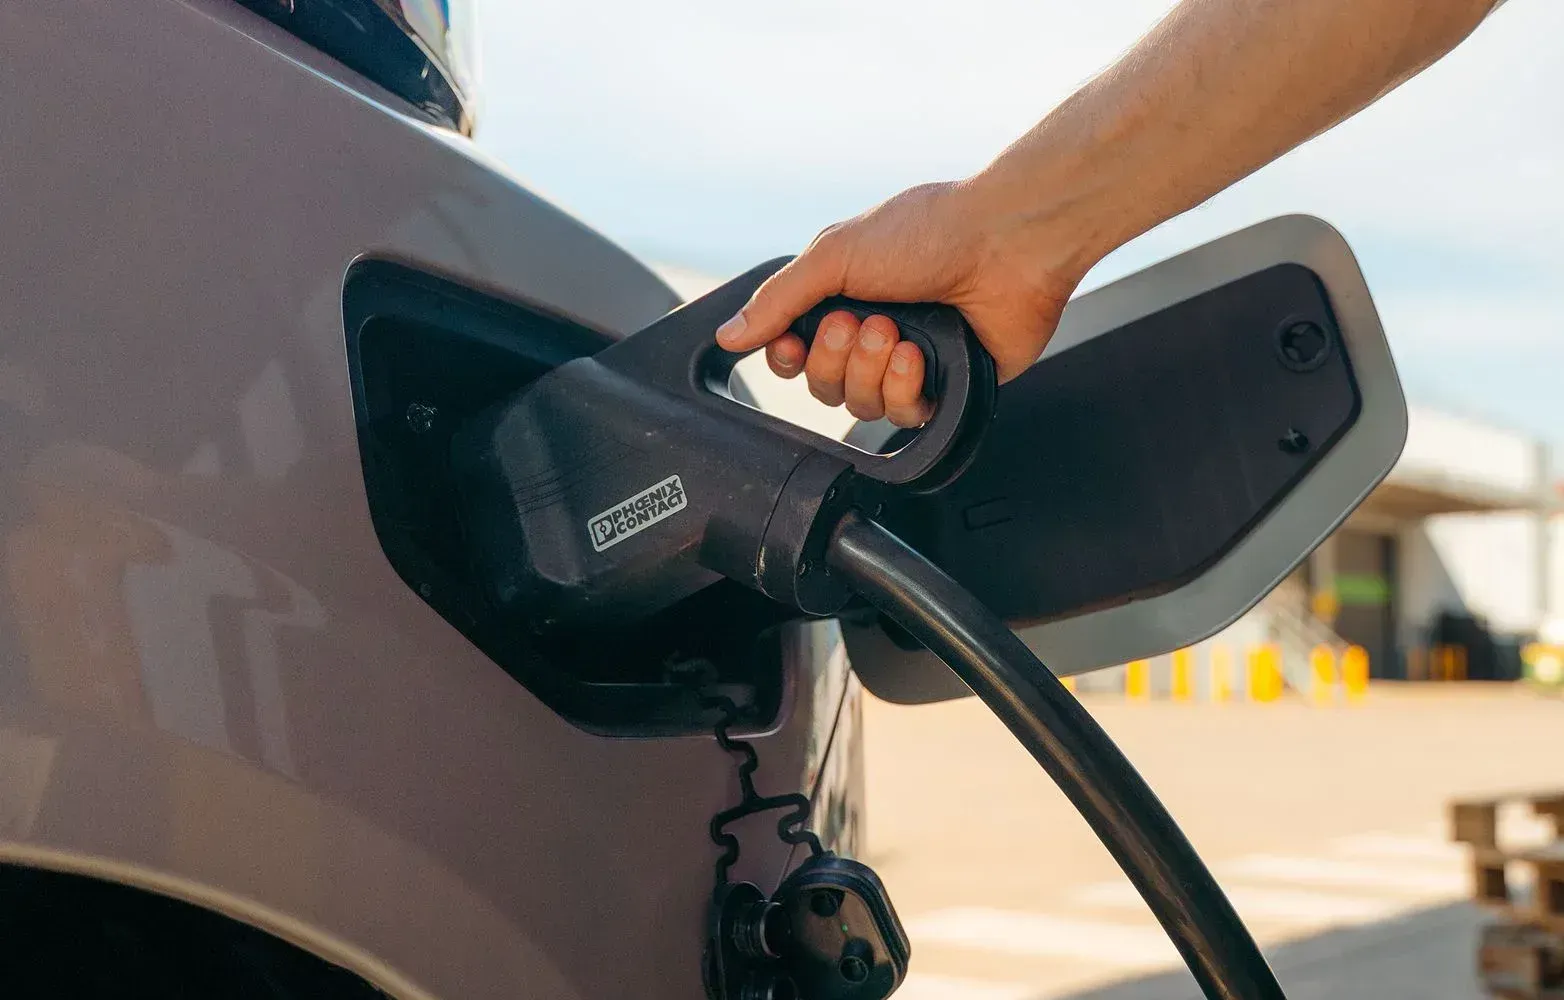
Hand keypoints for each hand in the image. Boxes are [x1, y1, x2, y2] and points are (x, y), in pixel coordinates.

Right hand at [713, 178, 1094, 426]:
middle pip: (822, 386)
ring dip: (870, 370)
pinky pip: (903, 417)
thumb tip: (729, 335)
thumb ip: (778, 299)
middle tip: (858, 322)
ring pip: (859, 405)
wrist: (1007, 243)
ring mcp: (910, 362)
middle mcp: (873, 332)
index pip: (792, 353)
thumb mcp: (834, 254)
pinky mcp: (946, 387)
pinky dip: (904, 387)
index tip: (792, 342)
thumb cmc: (930, 231)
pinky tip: (918, 356)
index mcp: (843, 296)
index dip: (787, 356)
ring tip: (895, 334)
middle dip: (835, 358)